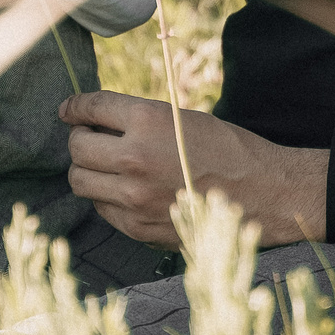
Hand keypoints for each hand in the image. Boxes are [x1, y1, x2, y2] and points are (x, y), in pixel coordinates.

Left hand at [59, 90, 328, 249]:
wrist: (265, 194)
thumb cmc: (229, 149)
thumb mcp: (183, 117)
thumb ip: (139, 119)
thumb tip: (97, 120)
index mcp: (147, 121)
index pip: (91, 109)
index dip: (75, 107)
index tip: (69, 110)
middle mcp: (134, 158)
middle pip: (77, 148)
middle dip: (81, 139)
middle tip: (92, 137)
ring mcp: (134, 198)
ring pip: (81, 181)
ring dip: (88, 170)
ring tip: (107, 166)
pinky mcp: (138, 227)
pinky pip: (102, 209)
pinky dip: (106, 197)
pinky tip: (126, 190)